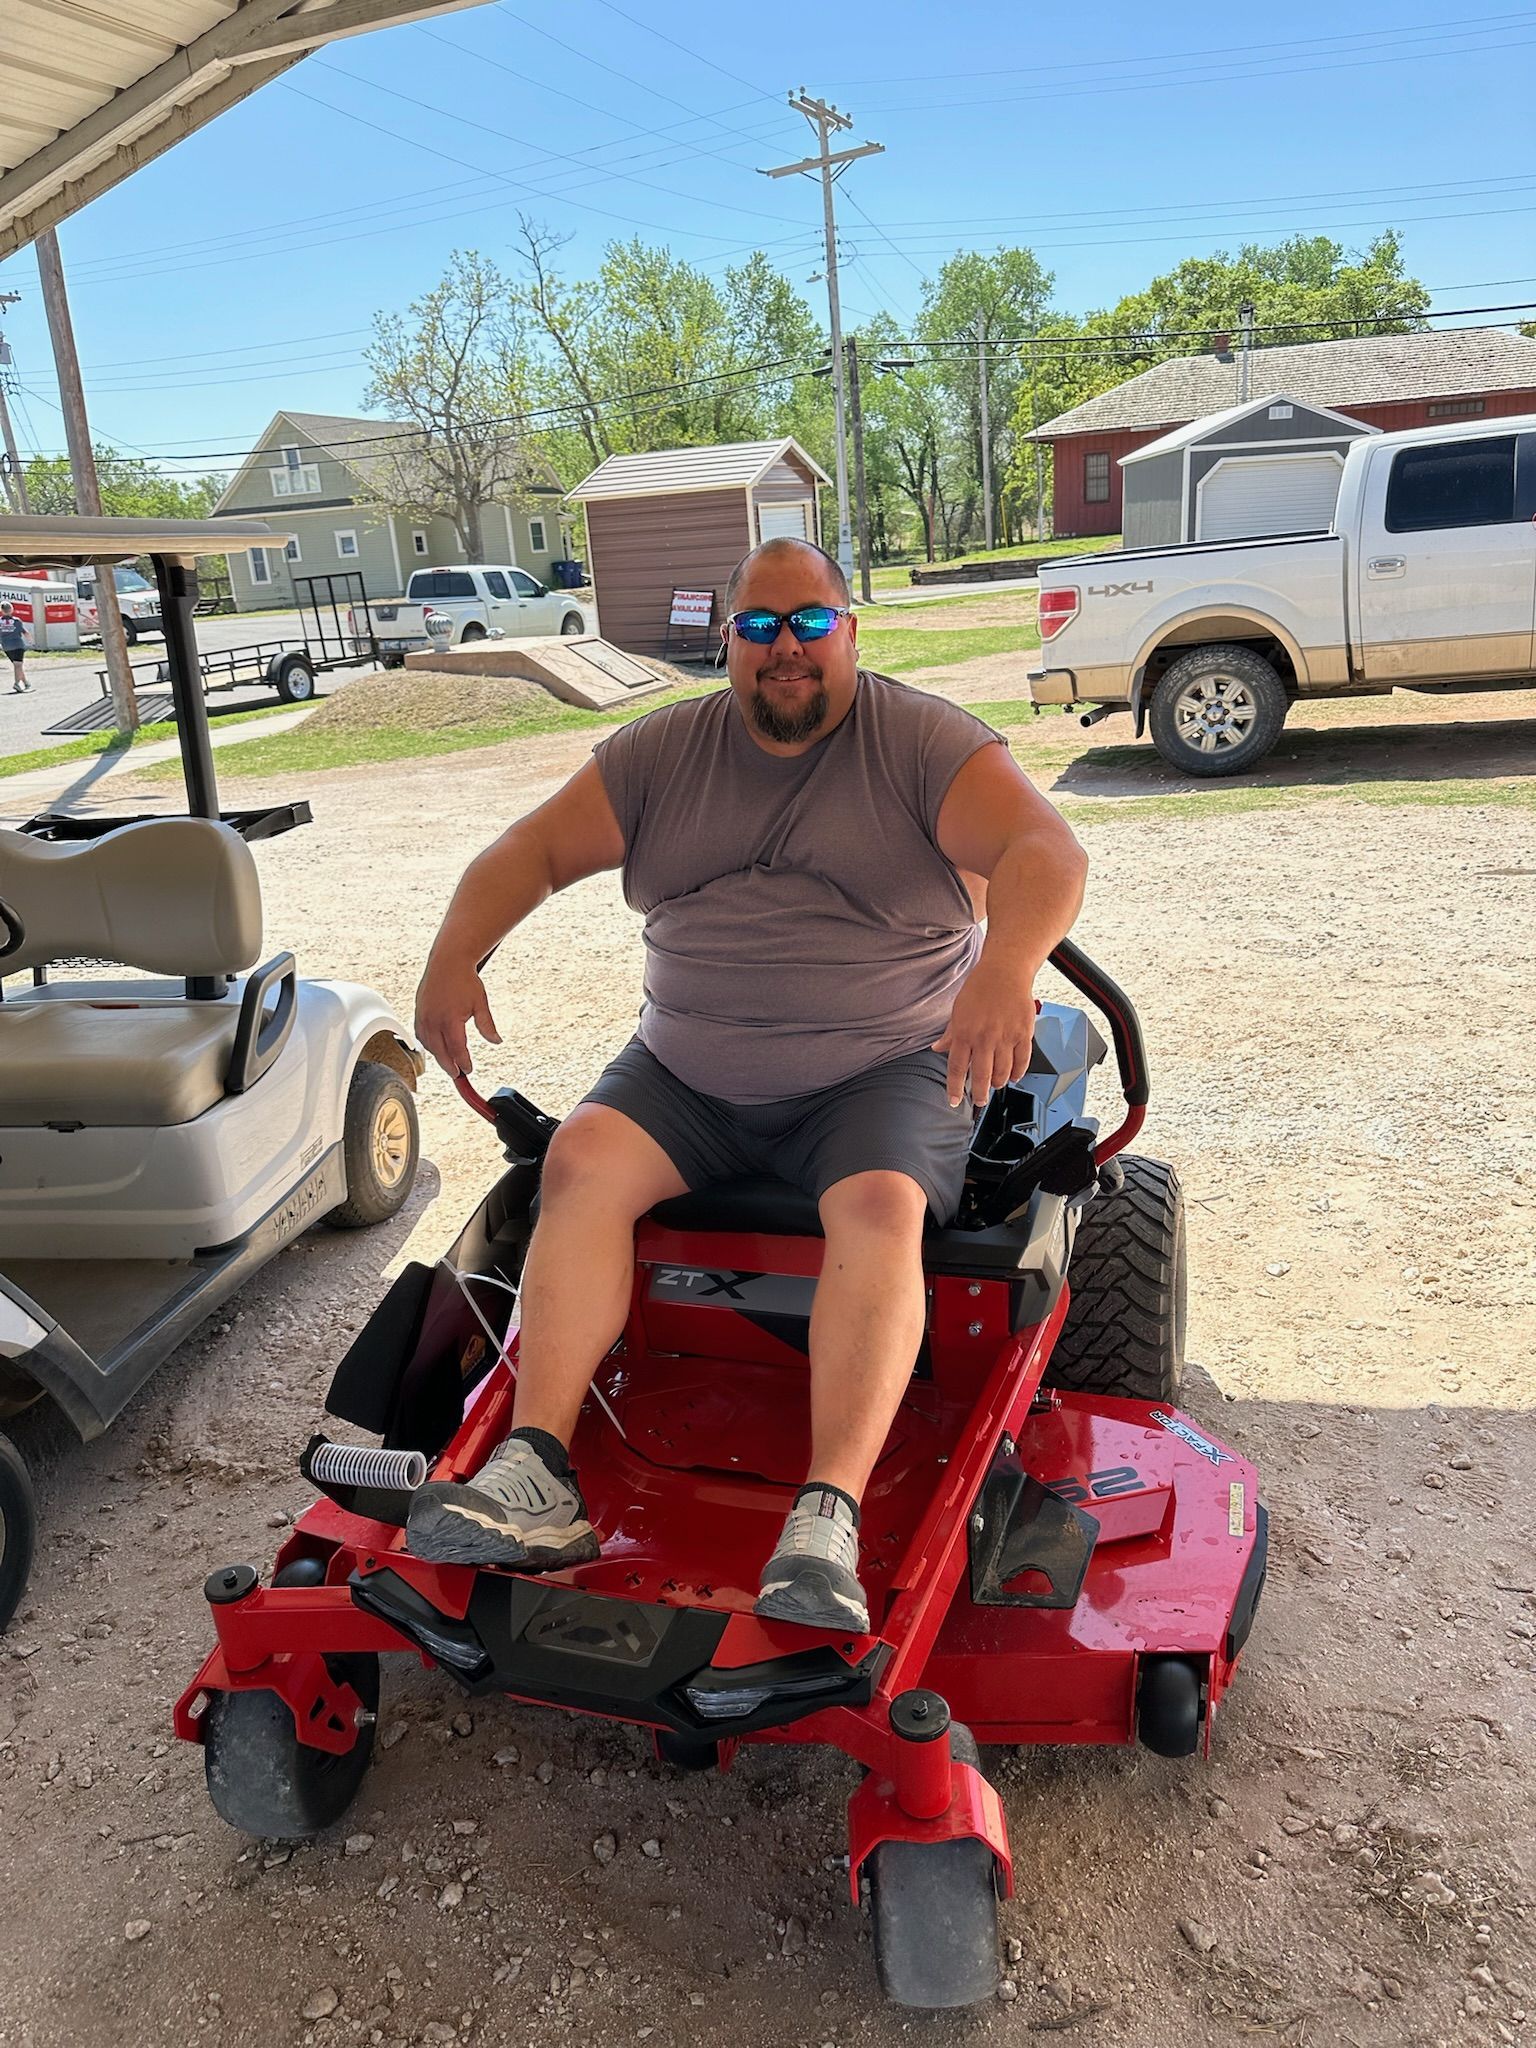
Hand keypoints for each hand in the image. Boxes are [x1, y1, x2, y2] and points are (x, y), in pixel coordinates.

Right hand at [414, 953, 501, 1076]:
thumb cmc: (465, 980)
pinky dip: (429, 1044)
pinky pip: (421, 1035)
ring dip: (439, 1056)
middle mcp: (434, 1020)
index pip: (457, 1050)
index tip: (469, 1069)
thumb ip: (487, 1026)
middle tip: (458, 1075)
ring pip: (429, 1045)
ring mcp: (423, 1017)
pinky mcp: (418, 1012)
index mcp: (450, 1020)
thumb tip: (496, 1041)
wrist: (448, 961)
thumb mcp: (481, 1004)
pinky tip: (436, 1047)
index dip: (463, 1063)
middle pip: (440, 1053)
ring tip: (449, 1063)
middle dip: (450, 1066)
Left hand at [932, 960, 1037, 1107]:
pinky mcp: (1023, 1033)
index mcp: (964, 1033)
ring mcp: (1005, 1037)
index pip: (957, 1068)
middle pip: (981, 1076)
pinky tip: (1013, 1076)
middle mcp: (984, 1037)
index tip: (953, 1101)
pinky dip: (1017, 1072)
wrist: (1005, 971)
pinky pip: (1022, 1061)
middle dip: (980, 1094)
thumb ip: (950, 1034)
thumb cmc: (980, 987)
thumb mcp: (958, 1010)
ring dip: (998, 1083)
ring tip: (996, 1084)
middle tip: (979, 1100)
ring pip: (1002, 1072)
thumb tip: (937, 1048)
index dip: (954, 1088)